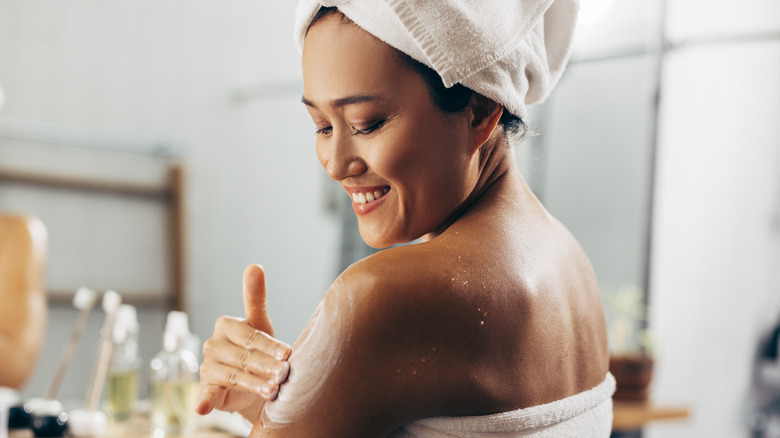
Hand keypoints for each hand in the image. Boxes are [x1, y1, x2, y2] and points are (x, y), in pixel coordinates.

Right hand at [196, 265, 291, 418]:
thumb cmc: (257, 347)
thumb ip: (255, 297)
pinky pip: (205, 394)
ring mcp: (208, 367)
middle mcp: (213, 345)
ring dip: (255, 385)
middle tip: (285, 374)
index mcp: (225, 325)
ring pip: (235, 376)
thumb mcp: (259, 323)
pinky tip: (202, 408)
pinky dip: (204, 401)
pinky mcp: (206, 388)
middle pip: (244, 357)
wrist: (250, 379)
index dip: (270, 346)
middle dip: (267, 366)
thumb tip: (254, 266)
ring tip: (274, 391)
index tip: (287, 353)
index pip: (250, 336)